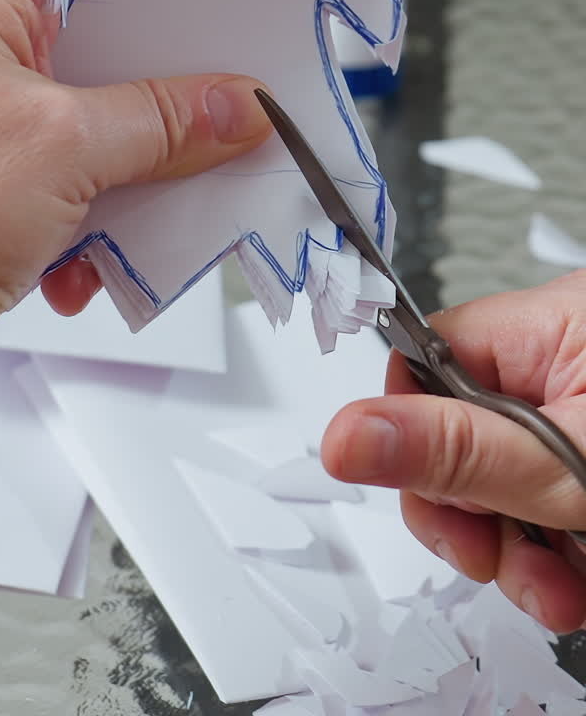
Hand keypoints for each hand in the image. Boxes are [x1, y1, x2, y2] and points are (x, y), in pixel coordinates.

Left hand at [0, 0, 270, 431]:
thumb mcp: (62, 149)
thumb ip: (164, 123)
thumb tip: (234, 107)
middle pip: (99, 8)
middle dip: (169, 43)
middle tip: (234, 52)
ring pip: (96, 99)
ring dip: (142, 147)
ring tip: (179, 172)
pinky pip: (75, 172)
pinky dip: (100, 211)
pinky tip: (92, 255)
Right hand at [321, 275, 585, 632]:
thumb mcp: (567, 465)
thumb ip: (457, 452)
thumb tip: (346, 435)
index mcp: (552, 324)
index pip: (426, 361)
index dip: (416, 436)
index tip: (440, 498)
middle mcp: (562, 358)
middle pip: (456, 431)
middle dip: (468, 513)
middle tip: (495, 551)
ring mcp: (580, 409)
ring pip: (500, 481)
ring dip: (516, 552)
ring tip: (556, 584)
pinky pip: (542, 502)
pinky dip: (552, 554)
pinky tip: (574, 578)